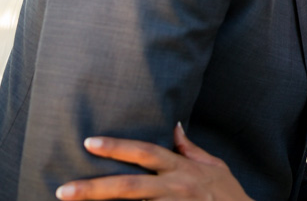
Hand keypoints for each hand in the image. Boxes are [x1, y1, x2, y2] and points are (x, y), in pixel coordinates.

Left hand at [55, 123, 252, 200]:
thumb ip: (191, 149)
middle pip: (130, 186)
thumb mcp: (214, 167)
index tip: (89, 142)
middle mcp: (176, 187)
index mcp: (182, 169)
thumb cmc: (228, 194)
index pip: (146, 152)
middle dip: (94, 188)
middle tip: (64, 190)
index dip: (118, 147)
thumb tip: (175, 126)